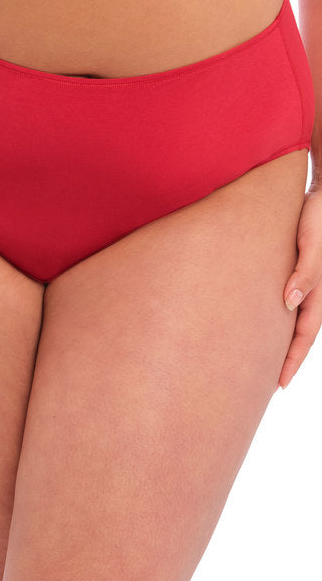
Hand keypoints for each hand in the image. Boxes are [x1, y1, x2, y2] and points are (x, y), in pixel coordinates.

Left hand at [279, 185, 321, 388]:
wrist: (321, 195)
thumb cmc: (317, 217)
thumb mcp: (312, 243)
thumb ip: (304, 272)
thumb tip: (289, 303)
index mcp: (319, 290)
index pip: (305, 335)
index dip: (292, 361)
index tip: (278, 385)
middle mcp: (313, 291)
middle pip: (299, 335)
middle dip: (286, 360)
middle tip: (268, 385)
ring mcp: (306, 284)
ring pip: (294, 322)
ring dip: (283, 343)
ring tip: (264, 362)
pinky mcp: (294, 272)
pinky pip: (289, 303)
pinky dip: (280, 321)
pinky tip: (265, 326)